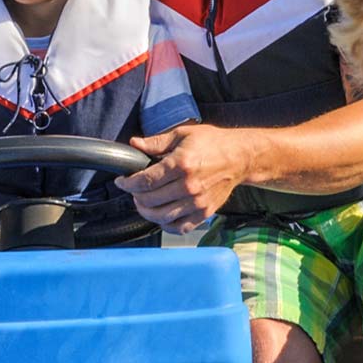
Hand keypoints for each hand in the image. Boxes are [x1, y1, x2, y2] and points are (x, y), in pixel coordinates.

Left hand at [115, 124, 256, 233]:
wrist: (240, 157)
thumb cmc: (213, 143)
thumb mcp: (183, 135)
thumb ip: (156, 142)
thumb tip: (134, 144)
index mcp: (181, 164)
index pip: (145, 181)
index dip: (128, 183)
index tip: (122, 181)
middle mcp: (189, 186)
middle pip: (150, 200)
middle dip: (135, 196)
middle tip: (133, 190)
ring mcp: (197, 202)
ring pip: (161, 217)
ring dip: (146, 212)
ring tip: (144, 203)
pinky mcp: (205, 212)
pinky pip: (179, 227)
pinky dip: (166, 225)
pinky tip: (161, 215)